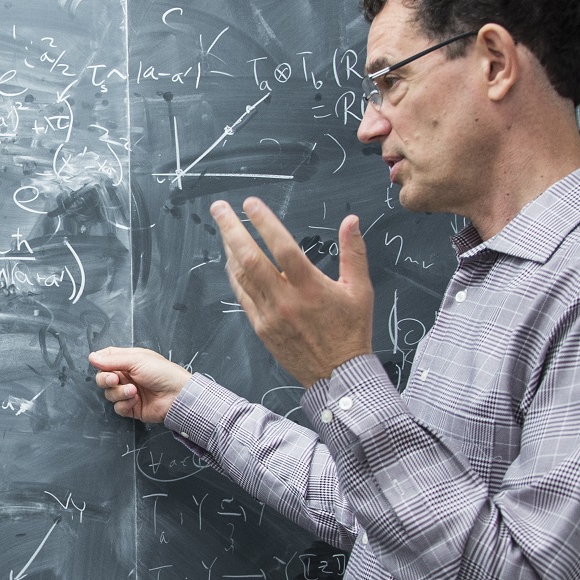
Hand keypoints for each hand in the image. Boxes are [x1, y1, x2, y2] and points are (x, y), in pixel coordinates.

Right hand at [89, 346, 192, 423]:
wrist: (177, 396)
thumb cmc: (162, 373)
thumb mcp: (137, 360)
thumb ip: (112, 360)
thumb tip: (92, 357)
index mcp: (128, 361)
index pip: (106, 358)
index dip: (100, 361)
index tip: (100, 364)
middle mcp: (126, 376)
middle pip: (103, 378)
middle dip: (105, 379)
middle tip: (115, 379)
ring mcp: (128, 392)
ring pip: (109, 394)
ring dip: (119, 392)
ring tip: (133, 391)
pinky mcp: (131, 407)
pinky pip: (117, 407)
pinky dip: (125, 404)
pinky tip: (136, 400)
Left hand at [211, 198, 373, 387]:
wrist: (337, 375)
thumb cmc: (351, 332)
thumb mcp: (360, 290)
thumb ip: (353, 252)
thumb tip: (351, 221)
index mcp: (310, 287)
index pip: (282, 247)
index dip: (264, 223)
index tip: (251, 204)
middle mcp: (285, 300)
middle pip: (250, 258)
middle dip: (231, 230)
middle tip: (219, 208)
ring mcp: (270, 315)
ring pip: (242, 276)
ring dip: (230, 249)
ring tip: (224, 228)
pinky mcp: (261, 328)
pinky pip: (242, 296)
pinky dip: (234, 275)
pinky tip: (231, 261)